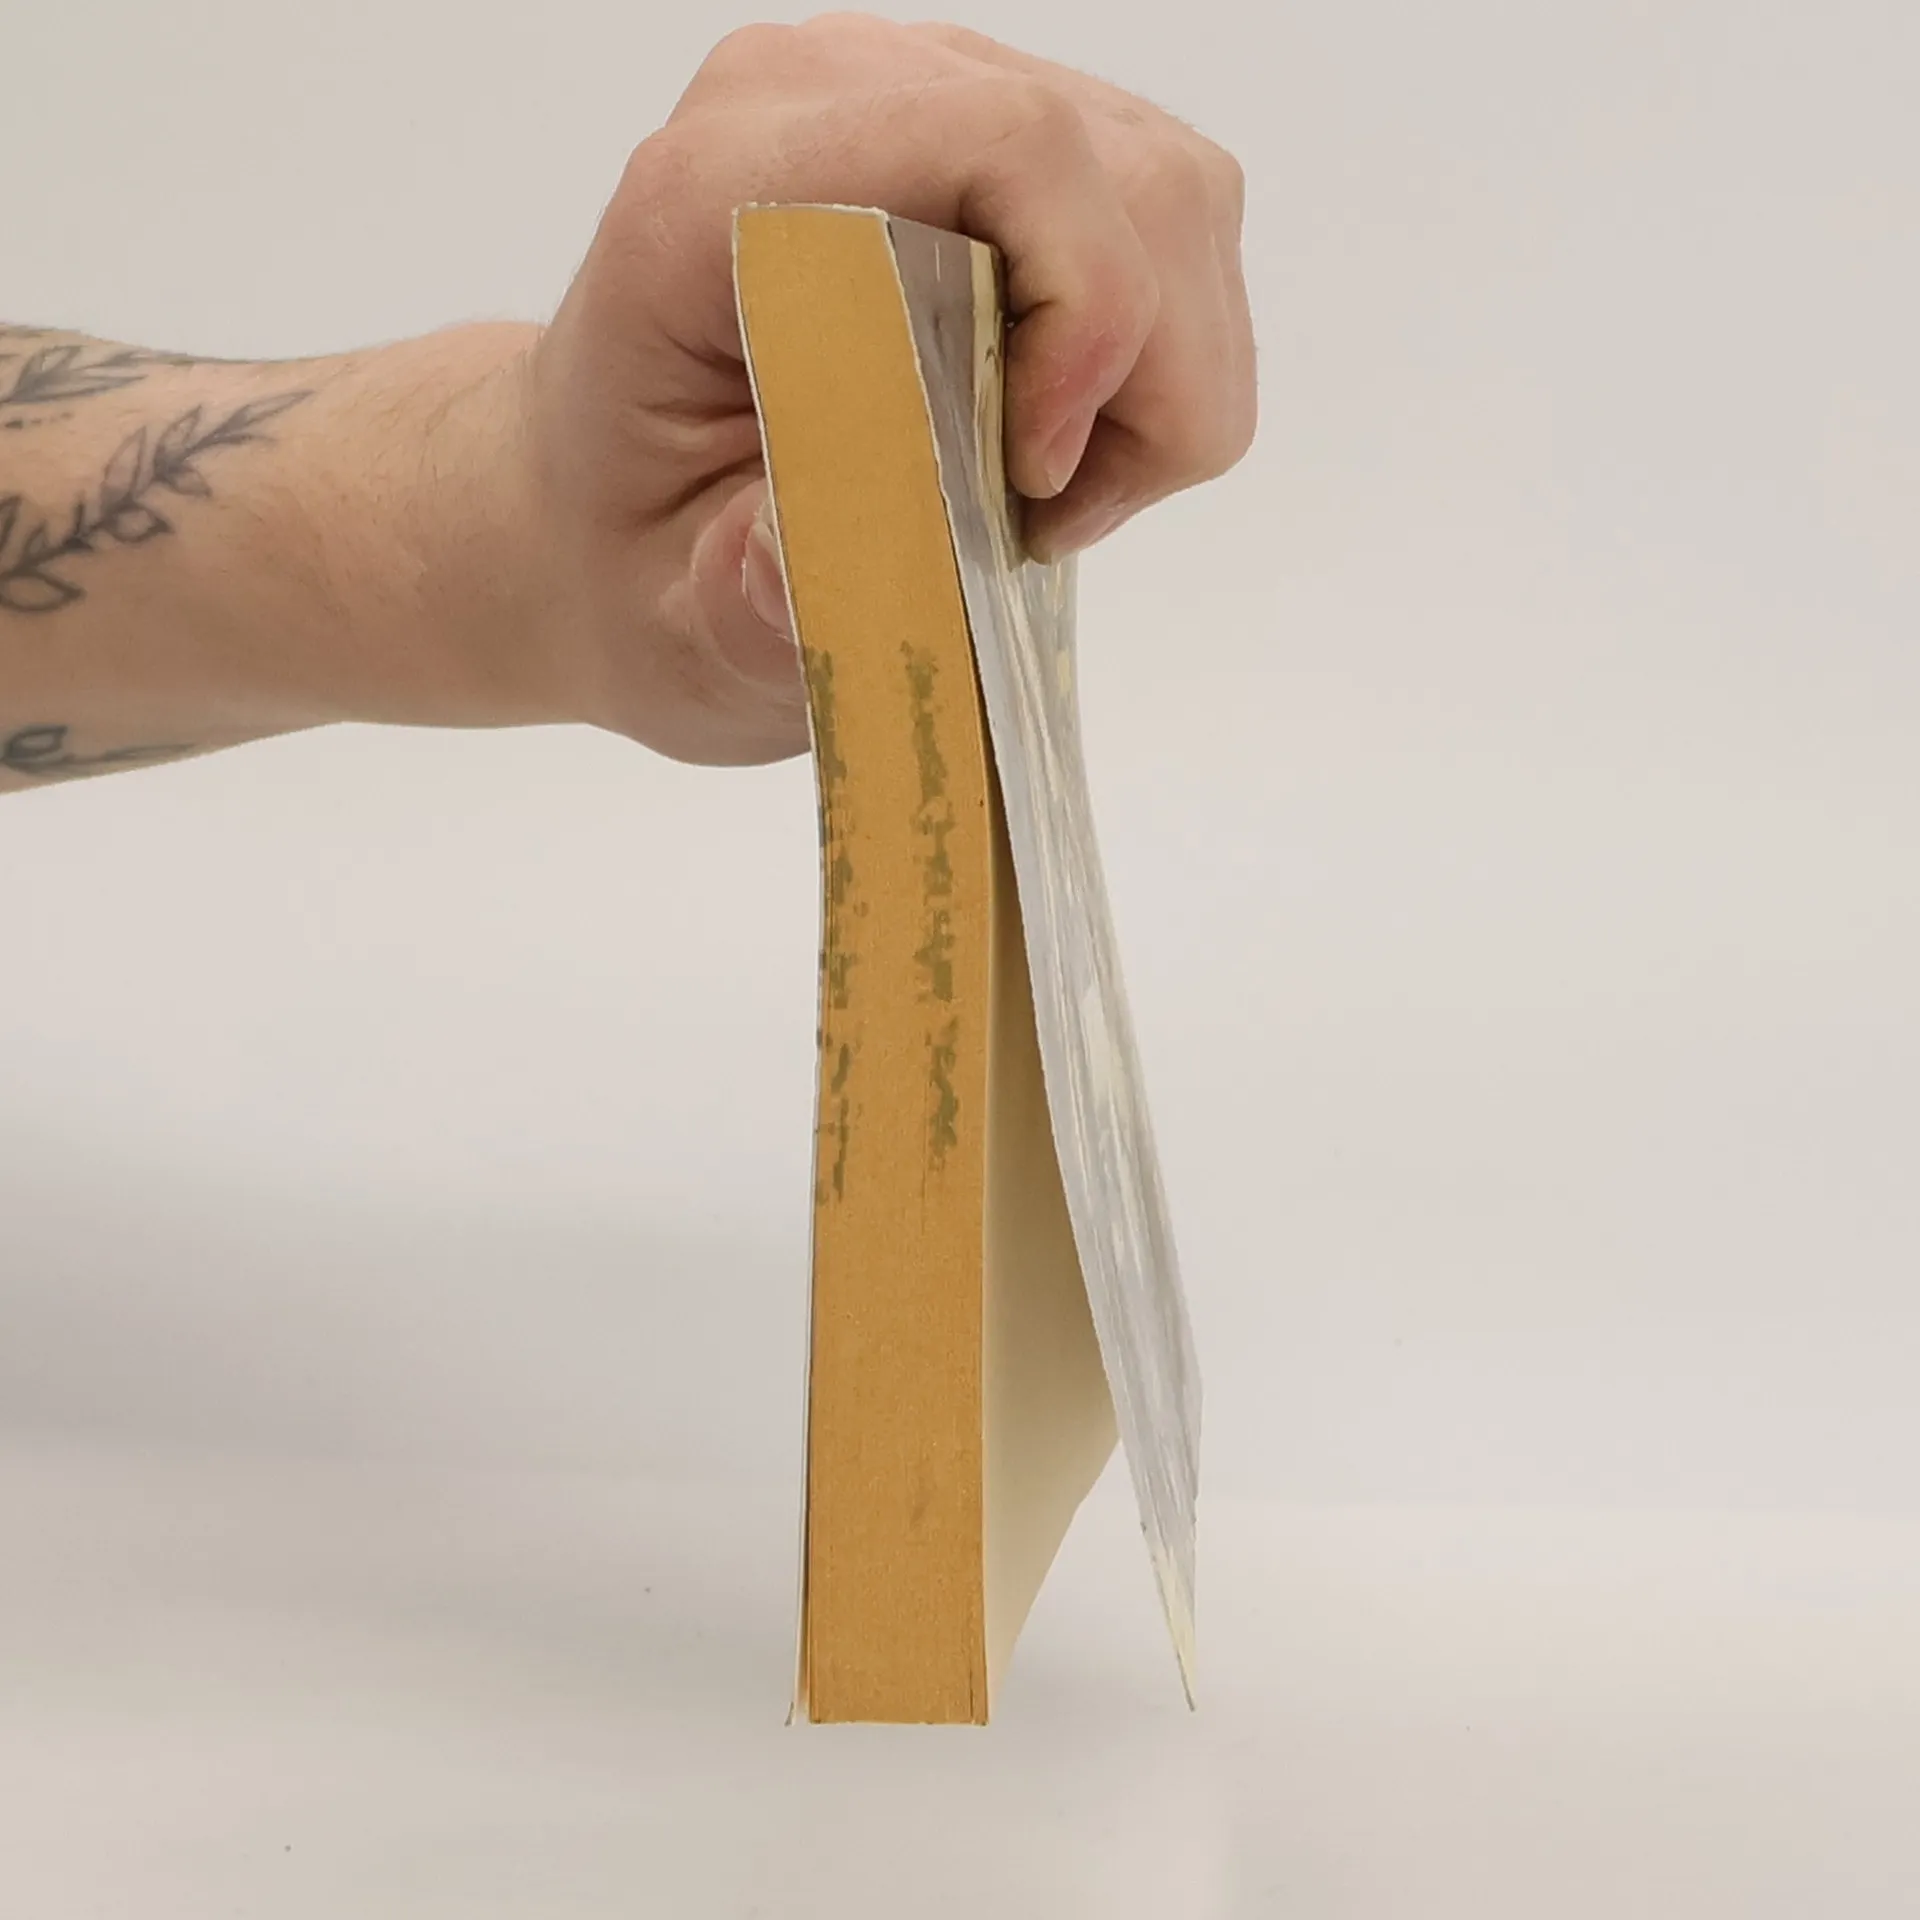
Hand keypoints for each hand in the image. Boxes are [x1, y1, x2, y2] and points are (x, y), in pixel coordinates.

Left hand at [530, 14, 1255, 766]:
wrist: (601, 495)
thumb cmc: (638, 556)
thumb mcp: (670, 631)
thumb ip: (743, 606)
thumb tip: (805, 559)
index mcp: (720, 196)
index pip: (1013, 149)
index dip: (1087, 314)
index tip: (1035, 480)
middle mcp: (828, 100)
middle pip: (1130, 179)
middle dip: (1145, 380)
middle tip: (1041, 509)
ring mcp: (921, 98)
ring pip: (1172, 198)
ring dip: (1155, 376)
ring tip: (1038, 479)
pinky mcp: (987, 136)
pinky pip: (1158, 218)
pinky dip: (1148, 356)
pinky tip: (1045, 428)